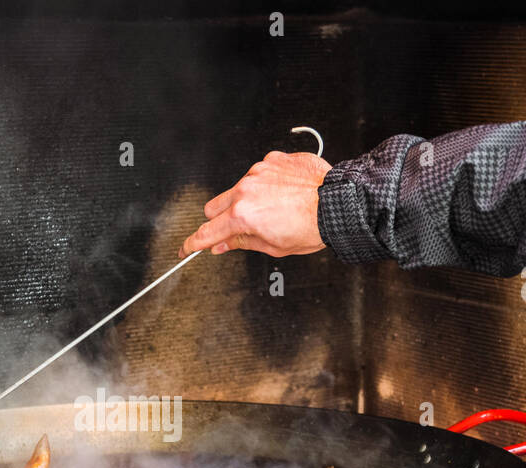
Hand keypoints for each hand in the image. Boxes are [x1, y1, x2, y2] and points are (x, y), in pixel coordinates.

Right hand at [179, 151, 331, 257]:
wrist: (339, 203)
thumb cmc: (312, 226)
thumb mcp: (275, 247)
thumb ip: (242, 243)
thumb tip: (223, 245)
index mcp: (243, 216)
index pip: (207, 233)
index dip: (194, 244)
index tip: (187, 248)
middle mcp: (246, 189)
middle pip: (214, 207)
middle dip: (221, 220)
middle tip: (239, 229)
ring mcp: (259, 171)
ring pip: (237, 189)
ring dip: (246, 201)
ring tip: (273, 210)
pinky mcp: (273, 160)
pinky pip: (259, 173)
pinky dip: (266, 185)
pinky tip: (283, 194)